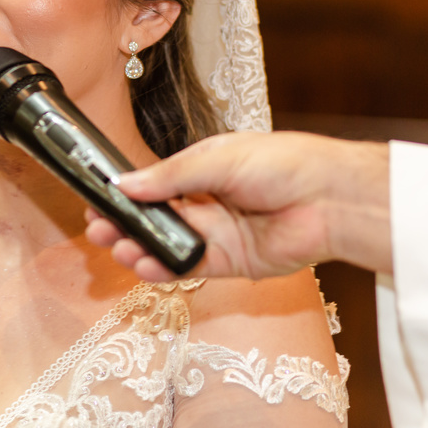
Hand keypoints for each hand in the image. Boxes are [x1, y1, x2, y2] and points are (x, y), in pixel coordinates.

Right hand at [85, 131, 391, 279]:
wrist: (330, 198)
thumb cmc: (283, 164)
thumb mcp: (216, 159)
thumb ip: (169, 177)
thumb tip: (126, 184)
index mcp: (201, 172)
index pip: (153, 186)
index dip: (125, 196)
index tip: (98, 201)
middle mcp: (206, 203)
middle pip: (155, 219)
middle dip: (124, 225)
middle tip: (98, 230)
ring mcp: (218, 234)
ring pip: (168, 246)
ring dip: (141, 248)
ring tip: (119, 249)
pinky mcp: (232, 262)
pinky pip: (191, 268)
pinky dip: (166, 269)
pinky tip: (146, 266)